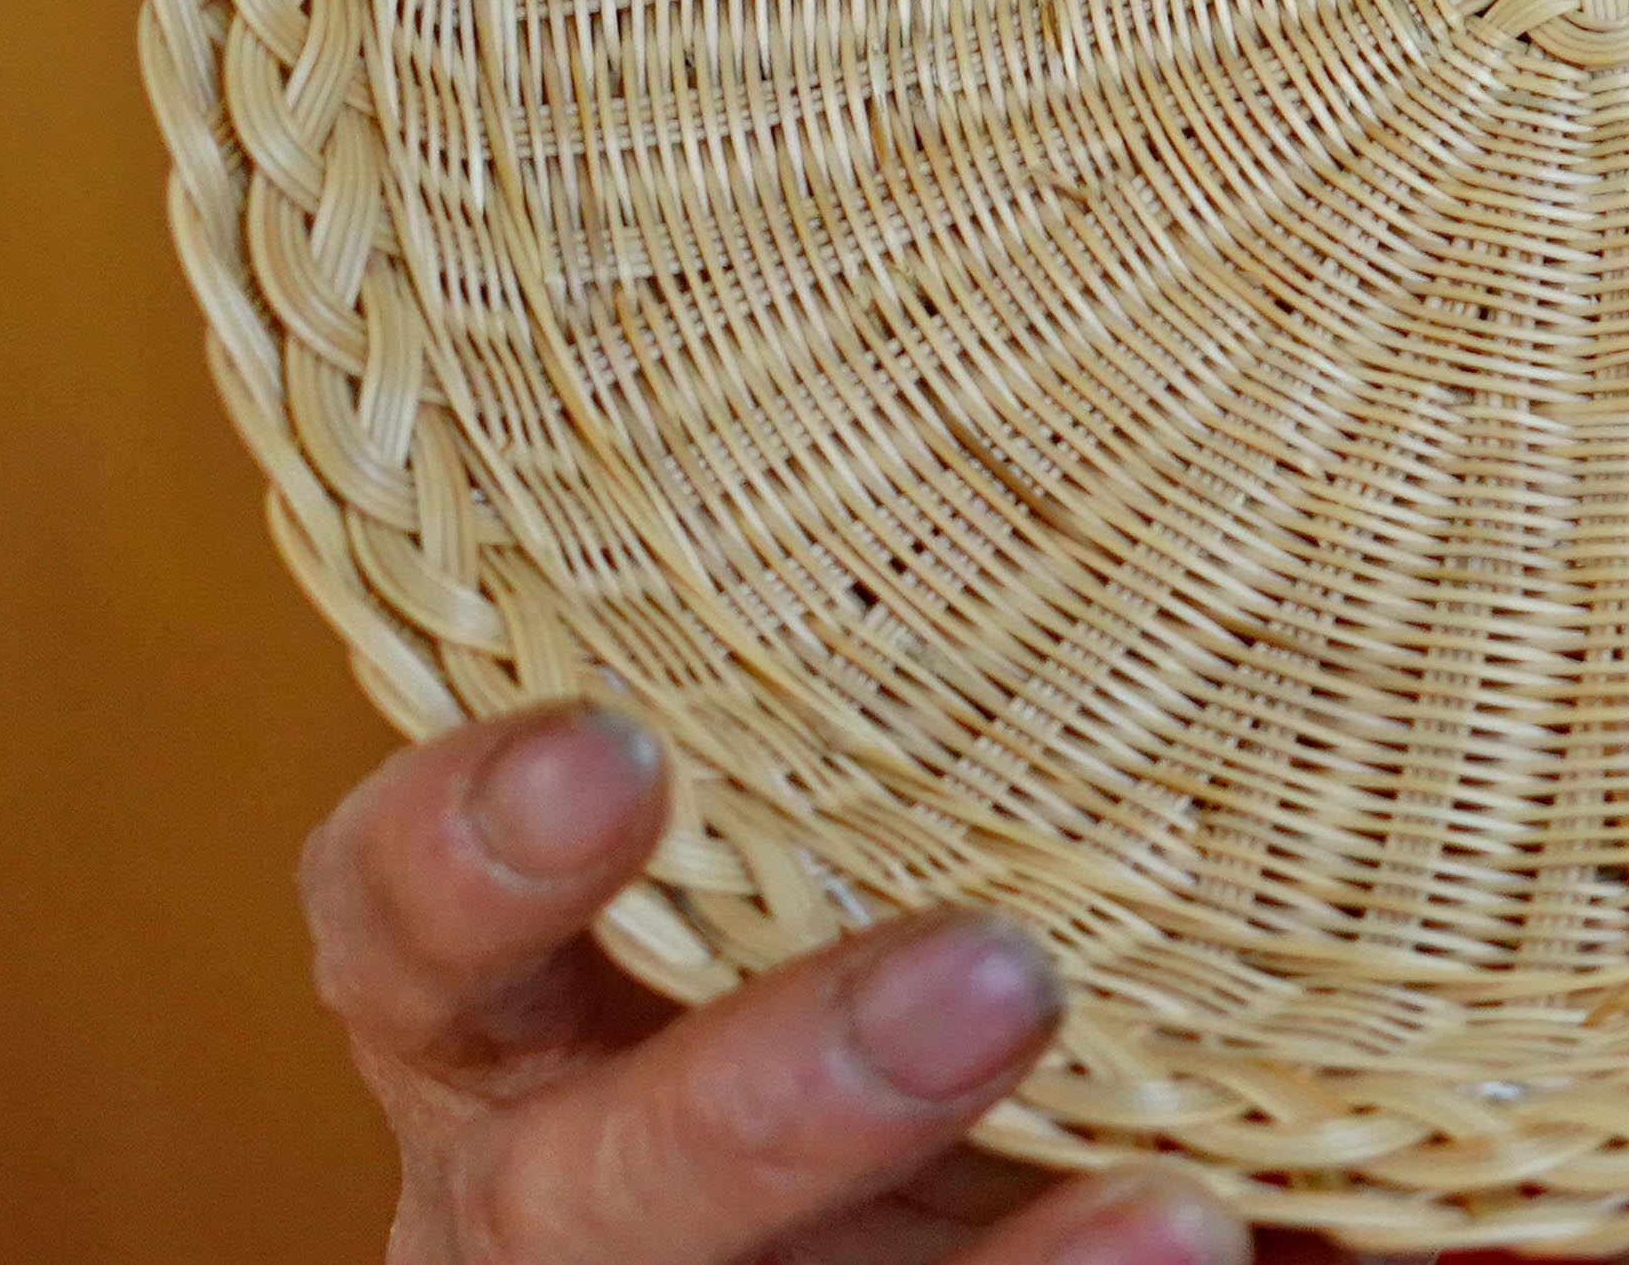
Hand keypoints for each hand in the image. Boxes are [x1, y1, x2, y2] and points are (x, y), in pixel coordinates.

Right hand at [302, 705, 1249, 1264]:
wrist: (892, 1200)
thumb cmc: (845, 928)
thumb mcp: (800, 833)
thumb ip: (867, 725)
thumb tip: (1135, 445)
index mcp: (504, 1022)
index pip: (404, 926)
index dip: (463, 856)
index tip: (603, 754)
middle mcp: (558, 1193)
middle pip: (585, 1194)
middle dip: (762, 1103)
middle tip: (993, 978)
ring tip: (1175, 1215)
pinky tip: (1224, 1255)